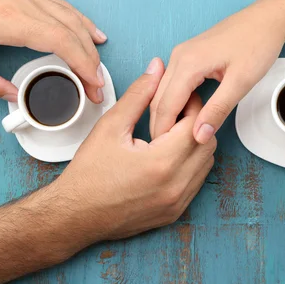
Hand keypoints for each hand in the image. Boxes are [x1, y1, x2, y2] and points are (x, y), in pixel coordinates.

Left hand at [0, 0, 106, 102]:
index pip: (62, 42)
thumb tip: (11, 95)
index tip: (93, 85)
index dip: (84, 65)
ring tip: (98, 68)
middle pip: (74, 33)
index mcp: (10, 20)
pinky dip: (82, 22)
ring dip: (90, 45)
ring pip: (73, 18)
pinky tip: (90, 32)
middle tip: (97, 88)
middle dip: (92, 63)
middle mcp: (26, 4)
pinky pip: (64, 7)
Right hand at [50, 58, 216, 241]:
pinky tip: (170, 156)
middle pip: (208, 143)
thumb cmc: (89, 173)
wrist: (76, 215)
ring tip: (171, 135)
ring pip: (206, 163)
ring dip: (196, 144)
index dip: (192, 104)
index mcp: (162, 162)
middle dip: (196, 123)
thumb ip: (138, 95)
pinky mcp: (175, 212)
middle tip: (176, 113)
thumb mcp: (110, 126)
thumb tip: (156, 69)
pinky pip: (197, 182)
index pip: (196, 123)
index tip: (180, 96)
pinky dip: (191, 165)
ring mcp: (178, 202)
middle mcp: (176, 185)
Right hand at [150, 1, 284, 142]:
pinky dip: (172, 102)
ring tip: (172, 139)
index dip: (163, 131)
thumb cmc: (257, 44)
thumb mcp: (241, 82)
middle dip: (159, 125)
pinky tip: (182, 117)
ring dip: (165, 114)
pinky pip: (171, 83)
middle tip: (164, 152)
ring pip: (163, 91)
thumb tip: (199, 136)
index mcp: (187, 64)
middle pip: (158, 99)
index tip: (162, 154)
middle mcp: (178, 57)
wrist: (267, 18)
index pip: (165, 105)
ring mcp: (181, 55)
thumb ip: (218, 110)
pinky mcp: (187, 56)